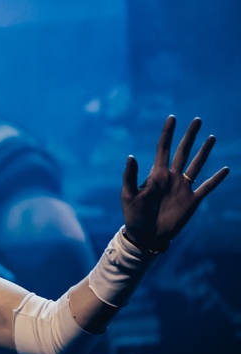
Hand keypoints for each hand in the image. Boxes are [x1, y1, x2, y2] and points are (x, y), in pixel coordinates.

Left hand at [121, 115, 229, 250]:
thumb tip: (131, 156)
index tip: (172, 117)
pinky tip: (225, 169)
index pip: (163, 149)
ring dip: (204, 151)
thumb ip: (130, 176)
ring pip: (196, 165)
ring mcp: (183, 188)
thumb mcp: (128, 195)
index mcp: (156, 174)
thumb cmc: (133, 216)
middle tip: (197, 120)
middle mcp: (171, 177)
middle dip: (189, 136)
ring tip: (212, 137)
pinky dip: (216, 179)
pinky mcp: (192, 200)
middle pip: (183, 152)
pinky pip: (207, 187)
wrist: (146, 236)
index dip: (167, 133)